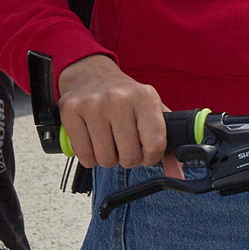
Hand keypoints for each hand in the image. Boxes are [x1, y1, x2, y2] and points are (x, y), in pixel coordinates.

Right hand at [56, 53, 175, 176]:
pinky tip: (94, 142)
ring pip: (105, 159)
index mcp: (145, 97)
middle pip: (130, 157)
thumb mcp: (151, 111)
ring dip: (109, 158)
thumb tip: (178, 174)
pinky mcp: (70, 111)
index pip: (155, 143)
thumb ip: (167, 143)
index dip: (152, 157)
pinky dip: (90, 158)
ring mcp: (93, 104)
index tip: (147, 153)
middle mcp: (119, 99)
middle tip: (125, 145)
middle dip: (129, 158)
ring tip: (109, 142)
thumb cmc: (126, 100)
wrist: (91, 75)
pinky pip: (84, 156)